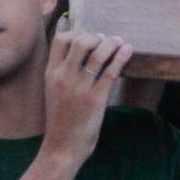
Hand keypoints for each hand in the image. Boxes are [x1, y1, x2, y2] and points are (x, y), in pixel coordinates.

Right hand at [42, 29, 132, 165]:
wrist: (61, 148)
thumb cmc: (60, 120)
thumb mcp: (52, 91)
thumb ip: (61, 72)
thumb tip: (75, 53)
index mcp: (51, 73)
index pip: (60, 39)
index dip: (76, 31)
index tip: (88, 35)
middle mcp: (64, 76)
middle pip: (80, 41)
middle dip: (96, 36)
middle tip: (105, 40)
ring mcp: (80, 87)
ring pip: (98, 53)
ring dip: (112, 43)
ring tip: (119, 42)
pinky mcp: (95, 99)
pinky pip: (110, 71)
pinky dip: (121, 57)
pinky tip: (128, 51)